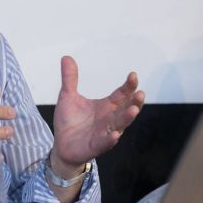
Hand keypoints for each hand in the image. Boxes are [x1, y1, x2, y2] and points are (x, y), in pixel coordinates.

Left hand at [52, 56, 144, 170]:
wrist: (61, 145)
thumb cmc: (69, 121)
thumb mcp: (68, 96)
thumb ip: (70, 79)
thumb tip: (66, 57)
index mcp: (106, 106)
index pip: (121, 94)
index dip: (128, 86)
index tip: (133, 75)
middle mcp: (109, 118)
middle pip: (126, 109)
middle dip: (134, 102)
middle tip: (140, 93)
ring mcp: (105, 132)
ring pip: (120, 125)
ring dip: (127, 118)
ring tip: (134, 110)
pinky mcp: (97, 145)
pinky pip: (106, 142)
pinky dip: (111, 139)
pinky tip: (115, 134)